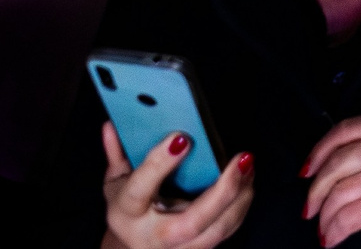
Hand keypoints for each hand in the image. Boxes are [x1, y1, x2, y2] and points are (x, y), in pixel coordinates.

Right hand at [100, 123, 253, 248]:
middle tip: (242, 158)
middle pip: (191, 223)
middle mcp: (152, 236)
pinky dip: (240, 207)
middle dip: (221, 192)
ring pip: (215, 233)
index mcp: (126, 213)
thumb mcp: (114, 182)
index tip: (182, 137)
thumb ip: (116, 153)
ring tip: (248, 165)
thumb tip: (112, 125)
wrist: (134, 246)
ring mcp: (177, 248)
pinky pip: (225, 232)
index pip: (140, 189)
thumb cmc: (128, 209)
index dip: (160, 164)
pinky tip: (247, 181)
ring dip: (239, 199)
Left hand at [301, 115, 360, 248]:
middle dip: (315, 190)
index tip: (307, 170)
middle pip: (334, 164)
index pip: (344, 131)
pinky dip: (333, 231)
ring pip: (336, 194)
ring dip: (324, 217)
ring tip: (322, 228)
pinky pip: (345, 218)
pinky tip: (331, 239)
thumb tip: (331, 170)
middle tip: (309, 207)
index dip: (319, 152)